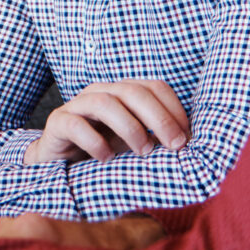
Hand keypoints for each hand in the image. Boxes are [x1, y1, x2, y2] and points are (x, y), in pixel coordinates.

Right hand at [22, 79, 189, 162]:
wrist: (59, 162)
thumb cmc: (103, 150)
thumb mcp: (134, 143)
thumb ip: (157, 140)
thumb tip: (191, 148)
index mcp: (123, 93)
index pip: (154, 87)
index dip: (175, 110)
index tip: (187, 138)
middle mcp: (101, 93)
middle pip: (133, 91)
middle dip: (159, 118)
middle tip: (174, 146)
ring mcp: (77, 106)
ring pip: (105, 103)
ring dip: (130, 128)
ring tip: (143, 152)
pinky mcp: (58, 123)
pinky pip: (75, 125)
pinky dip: (94, 142)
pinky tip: (106, 158)